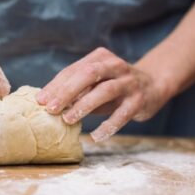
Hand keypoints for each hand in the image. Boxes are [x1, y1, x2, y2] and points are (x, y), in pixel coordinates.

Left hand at [37, 47, 169, 141]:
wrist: (154, 85)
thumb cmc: (114, 86)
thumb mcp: (96, 83)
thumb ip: (77, 90)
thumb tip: (47, 103)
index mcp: (100, 58)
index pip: (74, 70)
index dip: (56, 85)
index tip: (40, 100)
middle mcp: (115, 66)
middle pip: (88, 75)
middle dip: (67, 91)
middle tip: (51, 108)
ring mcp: (129, 82)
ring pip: (105, 90)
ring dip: (85, 105)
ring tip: (68, 120)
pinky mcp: (140, 100)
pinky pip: (123, 114)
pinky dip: (108, 126)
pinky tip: (95, 136)